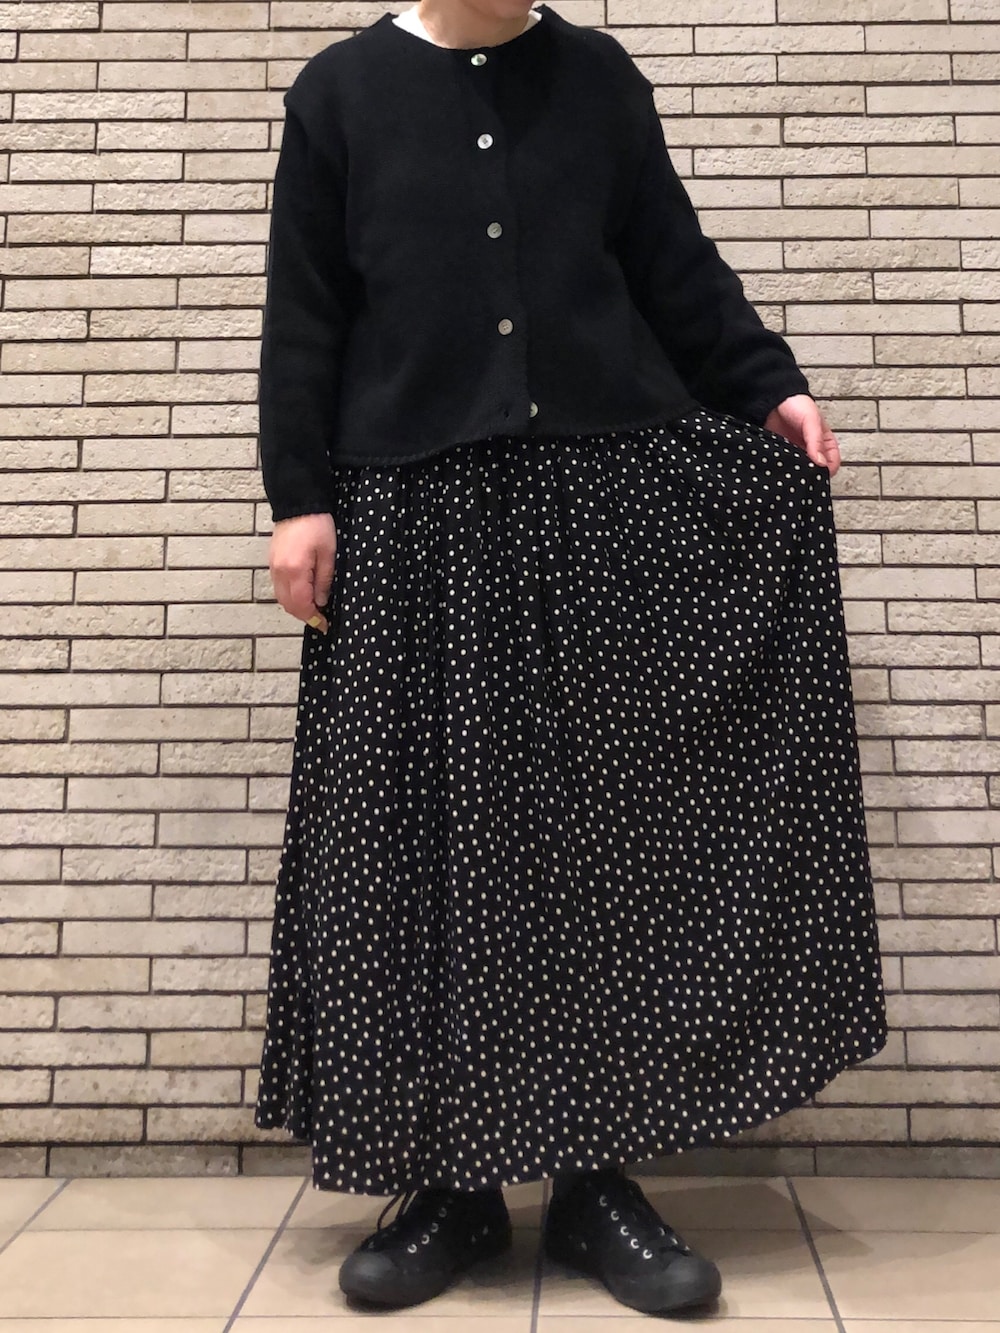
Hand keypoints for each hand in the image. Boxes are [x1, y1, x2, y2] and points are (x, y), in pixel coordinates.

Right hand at [269, 511, 336, 632]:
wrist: (297, 503)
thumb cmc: (317, 525)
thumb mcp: (328, 553)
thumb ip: (324, 579)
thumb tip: (321, 601)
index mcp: (295, 570)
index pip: (301, 604)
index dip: (313, 618)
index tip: (324, 625)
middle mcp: (280, 572)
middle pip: (288, 605)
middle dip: (303, 615)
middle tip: (320, 620)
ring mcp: (273, 567)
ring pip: (281, 597)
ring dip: (296, 607)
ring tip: (313, 609)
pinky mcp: (272, 562)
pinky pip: (278, 587)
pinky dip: (289, 596)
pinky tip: (302, 595)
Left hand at [764, 394, 841, 476]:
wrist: (772, 399)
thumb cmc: (796, 404)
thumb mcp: (811, 420)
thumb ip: (816, 441)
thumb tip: (821, 463)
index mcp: (825, 442)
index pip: (833, 462)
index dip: (828, 470)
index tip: (818, 474)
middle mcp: (812, 449)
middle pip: (816, 470)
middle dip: (812, 474)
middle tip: (804, 477)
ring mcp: (797, 453)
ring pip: (801, 470)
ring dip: (798, 473)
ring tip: (792, 474)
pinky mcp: (783, 454)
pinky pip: (786, 466)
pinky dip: (785, 470)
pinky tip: (782, 469)